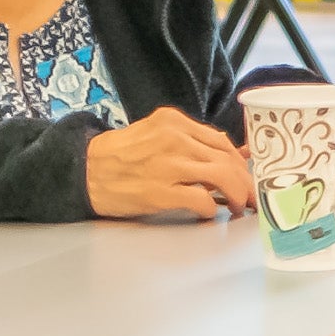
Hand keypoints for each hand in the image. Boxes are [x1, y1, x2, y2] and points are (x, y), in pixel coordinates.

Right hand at [86, 106, 257, 221]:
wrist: (83, 171)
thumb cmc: (119, 157)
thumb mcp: (155, 136)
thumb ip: (190, 142)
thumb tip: (233, 153)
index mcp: (173, 122)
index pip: (221, 140)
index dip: (239, 162)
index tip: (246, 176)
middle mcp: (174, 138)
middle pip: (227, 159)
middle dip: (246, 182)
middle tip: (251, 197)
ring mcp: (168, 164)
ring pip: (222, 176)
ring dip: (237, 195)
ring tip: (238, 207)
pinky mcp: (160, 191)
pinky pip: (202, 200)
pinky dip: (212, 209)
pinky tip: (210, 213)